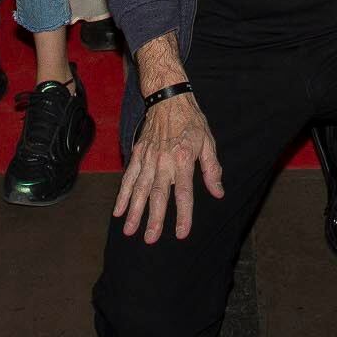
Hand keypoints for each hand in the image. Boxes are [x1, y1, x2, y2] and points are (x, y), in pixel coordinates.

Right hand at [113, 93, 223, 243]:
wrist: (168, 96)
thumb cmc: (191, 120)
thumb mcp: (208, 142)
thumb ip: (212, 170)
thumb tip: (218, 193)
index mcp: (183, 160)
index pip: (184, 193)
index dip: (183, 215)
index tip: (181, 233)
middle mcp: (164, 161)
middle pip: (158, 195)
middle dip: (154, 219)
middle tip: (150, 239)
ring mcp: (148, 158)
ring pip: (139, 189)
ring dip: (134, 211)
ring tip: (130, 231)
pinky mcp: (137, 154)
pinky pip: (128, 177)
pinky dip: (122, 195)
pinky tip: (118, 210)